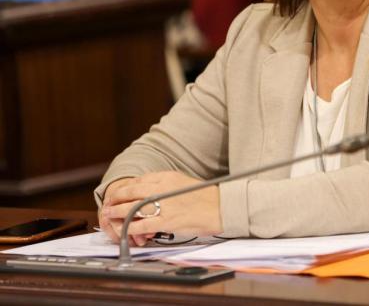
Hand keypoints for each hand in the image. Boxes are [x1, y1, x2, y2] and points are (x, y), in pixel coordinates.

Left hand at [102, 171, 222, 245]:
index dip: (125, 187)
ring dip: (118, 212)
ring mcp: (164, 205)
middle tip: (108, 203)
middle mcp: (163, 188)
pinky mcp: (167, 221)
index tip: (119, 192)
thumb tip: (151, 189)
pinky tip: (125, 230)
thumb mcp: (184, 182)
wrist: (221, 207)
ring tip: (110, 215)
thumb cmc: (206, 196)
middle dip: (116, 198)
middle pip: (131, 191)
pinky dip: (131, 228)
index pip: (139, 180)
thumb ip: (166, 184)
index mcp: (168, 177)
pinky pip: (142, 225)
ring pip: (132, 207)